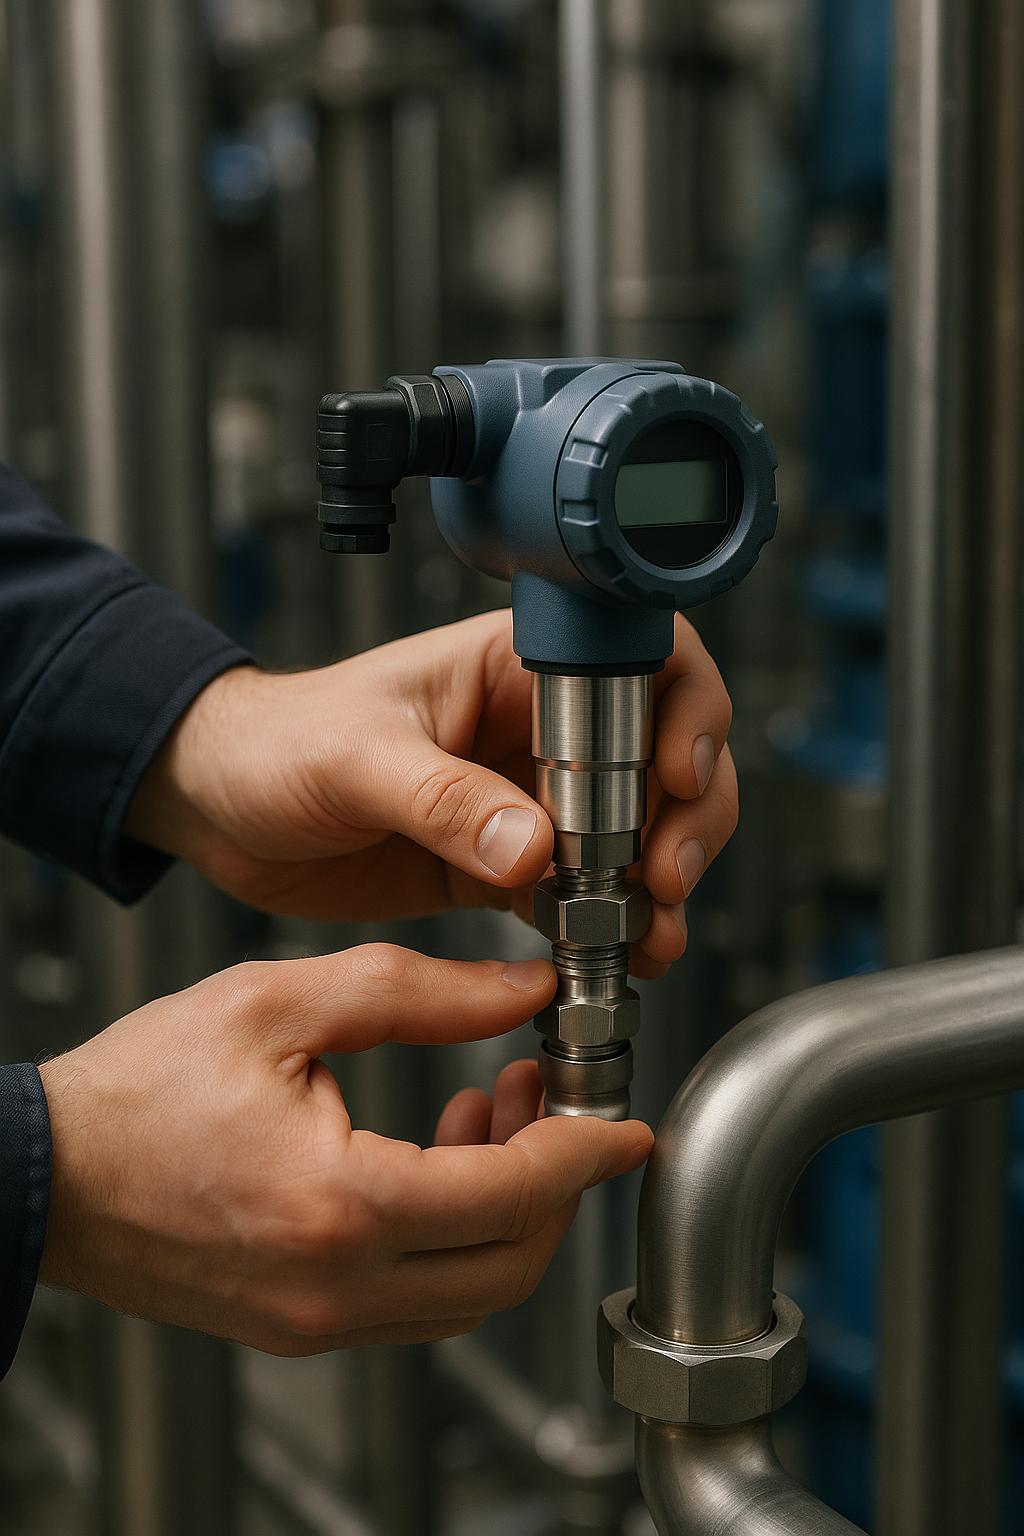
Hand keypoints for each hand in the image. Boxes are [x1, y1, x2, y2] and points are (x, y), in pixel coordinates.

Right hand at [38, 946, 650, 1352]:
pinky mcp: (300, 1324)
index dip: (587, 1153)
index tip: (628, 1125)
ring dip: (507, 1211)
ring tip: (490, 1108)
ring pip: (469, 1295)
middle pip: (510, 1265)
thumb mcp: (281, 1003)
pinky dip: (453, 1238)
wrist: (46, 1172)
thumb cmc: (141, 1089)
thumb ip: (416, 992)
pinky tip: (436, 1154)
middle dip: (557, 1183)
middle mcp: (336, 1287)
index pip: (514, 1196)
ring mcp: (318, 1321)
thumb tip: (520, 991)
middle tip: (552, 1097)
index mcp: (340, 1205)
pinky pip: (416, 1302)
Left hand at [125, 609, 736, 976]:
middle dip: (689, 814)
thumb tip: (534, 847)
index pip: (639, 660)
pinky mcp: (505, 865)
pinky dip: (614, 924)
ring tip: (655, 930)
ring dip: (663, 879)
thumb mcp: (354, 758)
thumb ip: (442, 799)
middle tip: (664, 873)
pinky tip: (621, 953)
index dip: (684, 710)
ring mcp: (527, 799)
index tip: (678, 774)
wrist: (219, 806)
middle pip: (664, 752)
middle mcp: (536, 728)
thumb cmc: (275, 742)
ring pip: (638, 829)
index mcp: (512, 665)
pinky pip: (583, 892)